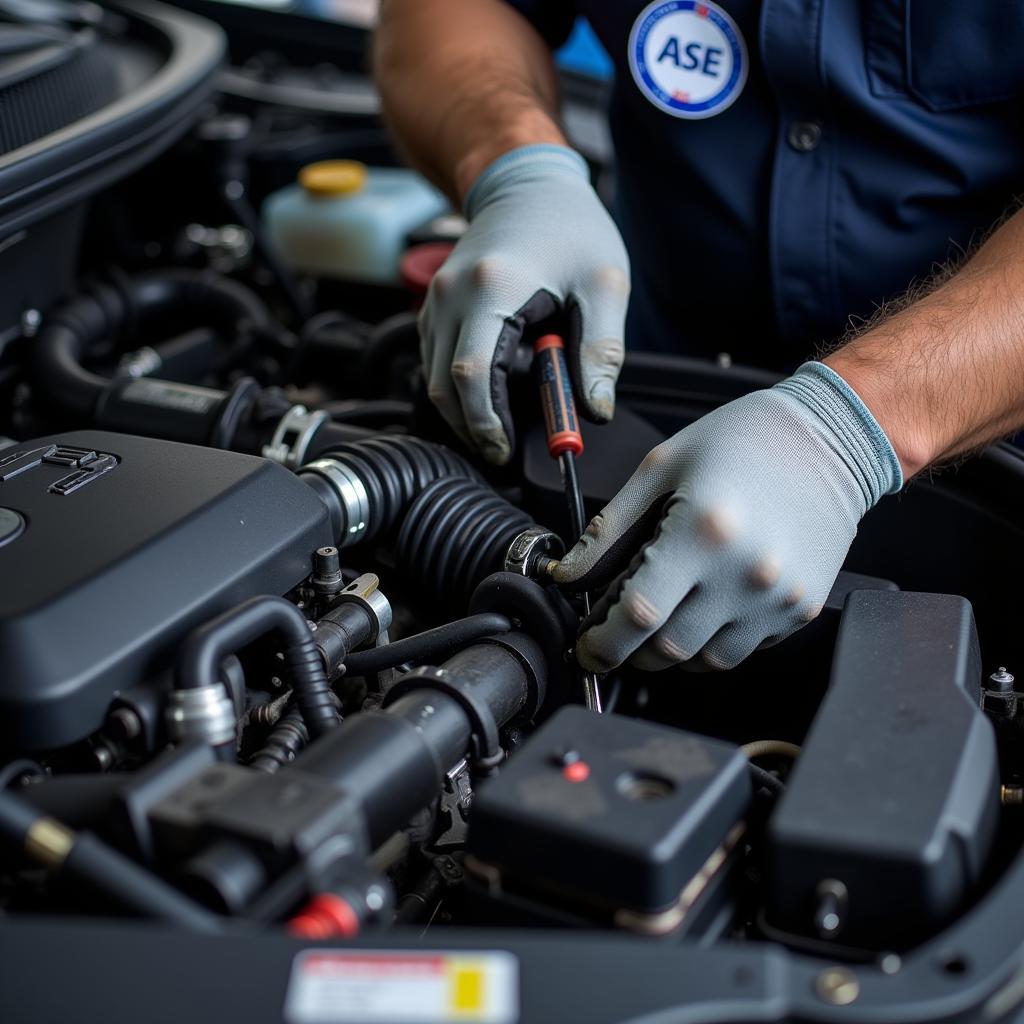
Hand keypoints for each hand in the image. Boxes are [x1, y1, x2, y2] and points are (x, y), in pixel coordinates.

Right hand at [420, 144, 629, 463]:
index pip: (472, 374)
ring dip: (463, 410)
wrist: (526, 179)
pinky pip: (434, 360)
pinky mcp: (435, 304)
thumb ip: (602, 350)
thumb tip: (595, 410)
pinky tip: (491, 394)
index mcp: (492, 287)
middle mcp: (451, 294)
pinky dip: (456, 387)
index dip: (486, 423)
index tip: (505, 451)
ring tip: (503, 422)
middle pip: (443, 386)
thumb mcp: (604, 283)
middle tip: (504, 450)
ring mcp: (436, 299)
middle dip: (472, 427)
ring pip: (432, 378)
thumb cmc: (570, 225)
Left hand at [552, 362, 902, 671]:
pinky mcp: (799, 609)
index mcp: (704, 531)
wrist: (831, 438)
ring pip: (703, 660)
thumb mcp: (661, 468)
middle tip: (616, 626)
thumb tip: (569, 574)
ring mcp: (777, 598)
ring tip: (661, 613)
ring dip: (668, 650)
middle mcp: (745, 573)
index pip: (638, 617)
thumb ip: (608, 529)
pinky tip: (702, 606)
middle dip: (629, 649)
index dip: (602, 643)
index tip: (588, 645)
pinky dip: (709, 642)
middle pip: (667, 650)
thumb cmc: (745, 440)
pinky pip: (741, 649)